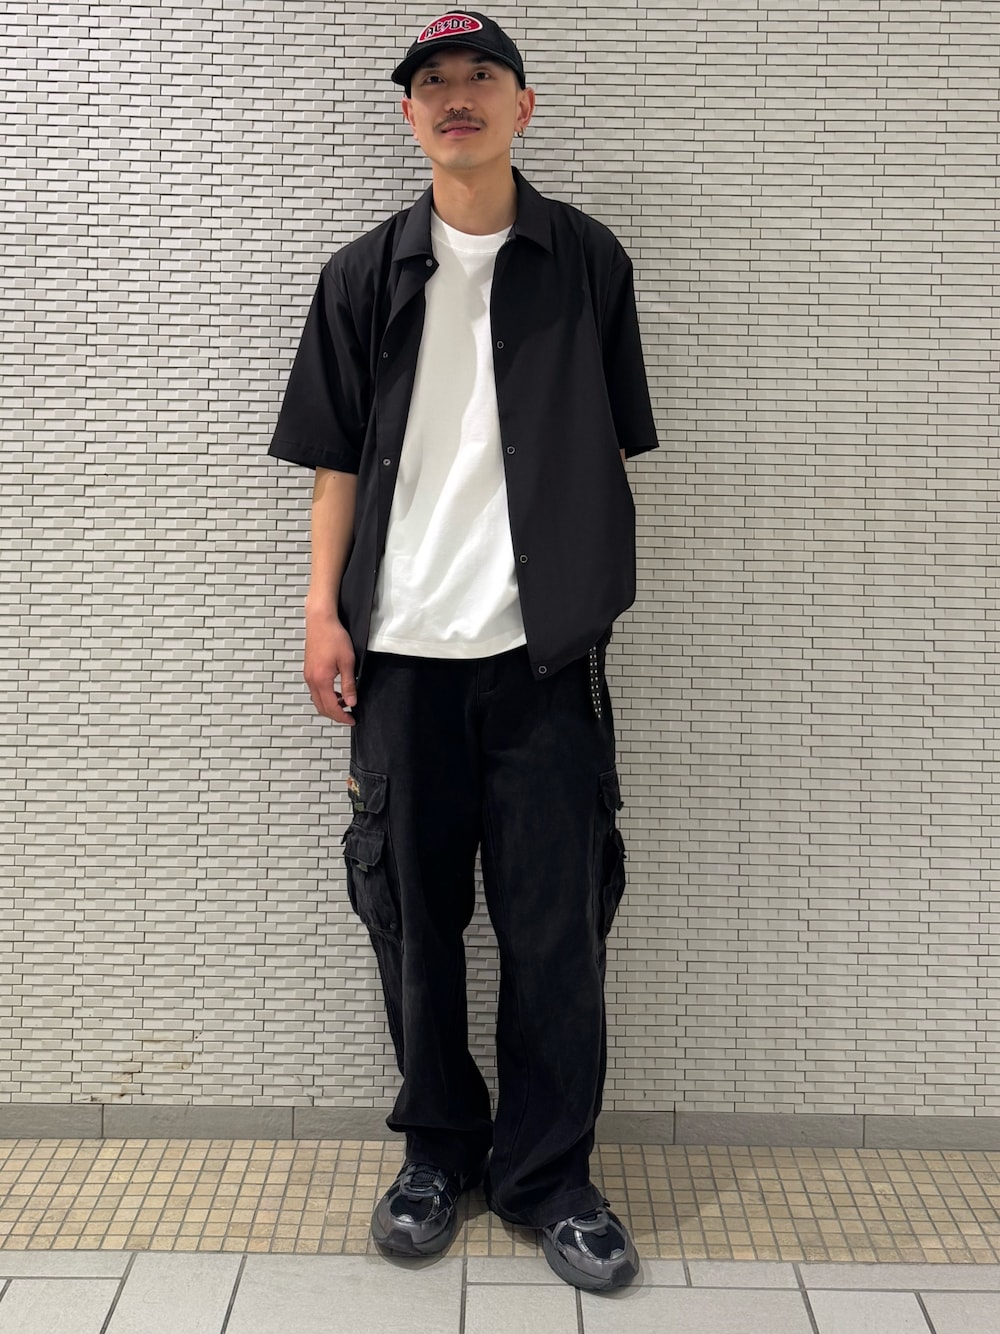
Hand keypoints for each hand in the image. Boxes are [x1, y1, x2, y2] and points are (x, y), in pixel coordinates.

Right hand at [304, 609, 356, 725]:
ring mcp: (308, 675)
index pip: (331, 707)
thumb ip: (348, 684)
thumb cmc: (334, 637)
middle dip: (335, 715)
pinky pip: (315, 691)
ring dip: (329, 706)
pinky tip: (336, 692)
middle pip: (321, 707)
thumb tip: (351, 702)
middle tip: (349, 716)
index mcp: (321, 680)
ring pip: (317, 700)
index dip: (342, 717)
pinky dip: (325, 697)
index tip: (352, 720)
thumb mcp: (347, 662)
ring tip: (344, 704)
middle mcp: (311, 680)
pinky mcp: (308, 670)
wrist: (321, 621)